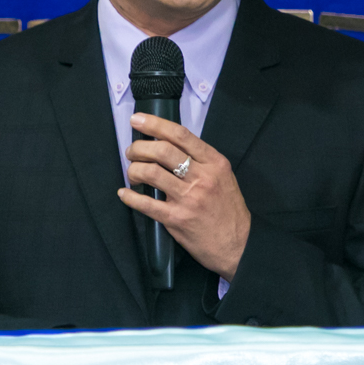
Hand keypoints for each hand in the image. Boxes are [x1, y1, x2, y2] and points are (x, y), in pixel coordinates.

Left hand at [117, 113, 250, 280]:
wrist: (239, 245)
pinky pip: (146, 204)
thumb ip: (201, 160)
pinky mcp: (176, 219)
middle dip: (139, 147)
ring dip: (134, 169)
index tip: (138, 119)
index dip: (155, 124)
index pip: (181, 135)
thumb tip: (169, 145)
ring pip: (151, 173)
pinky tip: (125, 193)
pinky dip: (130, 197)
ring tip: (132, 171)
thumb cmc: (229, 209)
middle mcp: (202, 177)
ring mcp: (188, 198)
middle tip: (132, 151)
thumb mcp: (223, 176)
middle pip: (162, 151)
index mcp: (214, 163)